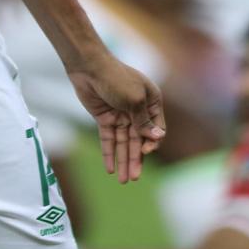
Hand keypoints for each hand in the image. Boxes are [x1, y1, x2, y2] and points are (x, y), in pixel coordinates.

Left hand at [68, 53, 165, 183]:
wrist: (89, 67)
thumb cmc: (117, 78)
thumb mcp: (134, 100)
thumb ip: (143, 121)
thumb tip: (158, 137)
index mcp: (151, 102)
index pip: (156, 129)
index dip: (152, 143)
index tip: (145, 150)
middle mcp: (137, 110)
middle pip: (138, 140)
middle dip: (136, 159)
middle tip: (133, 178)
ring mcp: (121, 115)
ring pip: (123, 142)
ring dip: (123, 161)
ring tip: (123, 181)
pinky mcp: (105, 118)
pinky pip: (109, 139)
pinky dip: (109, 153)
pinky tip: (110, 169)